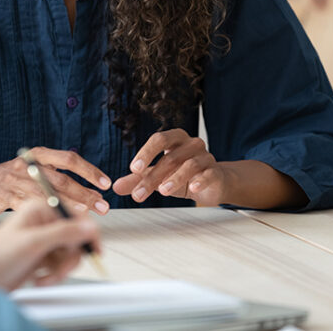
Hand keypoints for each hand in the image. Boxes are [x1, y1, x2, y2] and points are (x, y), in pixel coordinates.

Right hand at [0, 147, 111, 214]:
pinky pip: (32, 208)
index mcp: (39, 155)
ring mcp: (18, 182)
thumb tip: (88, 191)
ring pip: (49, 195)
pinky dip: (48, 215)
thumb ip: (56, 175)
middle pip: (63, 180)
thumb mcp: (34, 168)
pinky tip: (60, 222)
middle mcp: (30, 166)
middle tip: (102, 204)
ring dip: (71, 206)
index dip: (89, 171)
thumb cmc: (11, 178)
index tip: (105, 183)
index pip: (69, 159)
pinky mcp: (8, 198)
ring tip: (88, 214)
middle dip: (85, 193)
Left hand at [0, 199, 100, 290]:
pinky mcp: (42, 257)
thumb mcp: (33, 242)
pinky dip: (54, 275)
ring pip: (70, 255)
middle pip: (76, 238)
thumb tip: (90, 226)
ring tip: (45, 276)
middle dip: (68, 258)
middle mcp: (44, 222)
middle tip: (59, 269)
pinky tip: (39, 278)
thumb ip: (64, 233)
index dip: (87, 233)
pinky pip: (61, 265)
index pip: (76, 216)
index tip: (94, 249)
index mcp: (41, 208)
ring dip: (60, 270)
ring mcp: (43, 240)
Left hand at [112, 129, 228, 205]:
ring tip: (162, 191)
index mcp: (175, 139)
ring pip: (189, 164)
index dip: (146, 152)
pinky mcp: (216, 171)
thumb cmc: (183, 175)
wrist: (213, 184)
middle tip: (139, 193)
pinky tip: (192, 187)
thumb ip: (138, 179)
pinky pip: (209, 173)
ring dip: (174, 178)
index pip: (159, 139)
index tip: (133, 169)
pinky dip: (200, 179)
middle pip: (171, 156)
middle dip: (153, 175)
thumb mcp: (158, 176)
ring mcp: (206, 157)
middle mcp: (191, 144)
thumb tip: (116, 186)